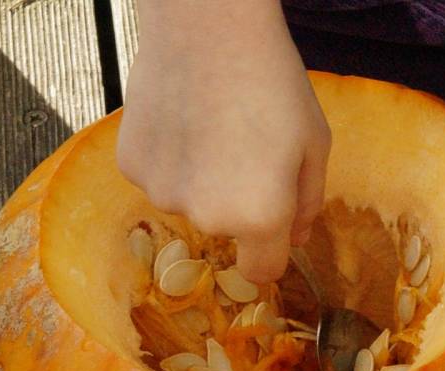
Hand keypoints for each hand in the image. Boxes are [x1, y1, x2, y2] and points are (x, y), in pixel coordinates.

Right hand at [117, 1, 329, 282]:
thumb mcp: (314, 144)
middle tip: (245, 147)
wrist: (208, 26)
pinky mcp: (130, 166)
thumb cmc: (274, 83)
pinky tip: (181, 119)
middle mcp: (206, 218)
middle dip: (238, 203)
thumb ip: (308, 203)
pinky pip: (160, 176)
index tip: (271, 226)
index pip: (262, 270)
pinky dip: (171, 158)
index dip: (270, 250)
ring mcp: (162, 193)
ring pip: (189, 202)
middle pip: (226, 230)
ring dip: (202, 180)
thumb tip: (297, 238)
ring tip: (211, 126)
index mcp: (260, 217)